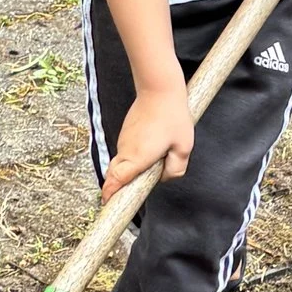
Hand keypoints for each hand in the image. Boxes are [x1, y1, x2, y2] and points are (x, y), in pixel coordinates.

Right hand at [105, 79, 194, 196]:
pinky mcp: (126, 132)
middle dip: (118, 186)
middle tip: (128, 194)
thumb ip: (175, 169)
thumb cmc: (173, 116)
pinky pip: (127, 151)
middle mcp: (126, 150)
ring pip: (123, 162)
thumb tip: (163, 177)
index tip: (107, 204)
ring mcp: (124, 140)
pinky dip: (134, 156)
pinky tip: (152, 148)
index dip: (110, 194)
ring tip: (154, 160)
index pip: (116, 181)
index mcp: (138, 157)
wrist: (159, 88)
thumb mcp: (183, 147)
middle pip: (115, 175)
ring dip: (132, 168)